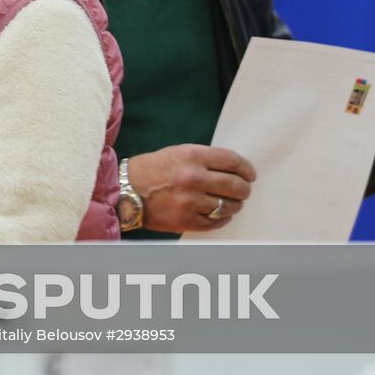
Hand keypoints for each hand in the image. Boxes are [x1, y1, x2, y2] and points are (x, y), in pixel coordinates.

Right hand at [126, 144, 256, 232]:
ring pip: (229, 206)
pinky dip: (222, 218)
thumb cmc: (151, 170)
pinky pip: (216, 222)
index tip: (249, 174)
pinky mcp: (186, 220)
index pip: (233, 161)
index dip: (246, 168)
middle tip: (244, 190)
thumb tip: (233, 170)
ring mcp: (191, 201)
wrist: (125, 191)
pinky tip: (219, 213)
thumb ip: (205, 160)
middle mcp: (194, 178)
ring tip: (231, 203)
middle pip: (236, 185)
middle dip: (244, 188)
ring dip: (235, 205)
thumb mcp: (177, 153)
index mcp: (192, 156)